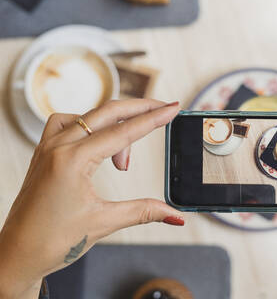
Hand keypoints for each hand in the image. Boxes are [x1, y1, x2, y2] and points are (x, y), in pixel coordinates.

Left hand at [0, 99, 184, 298]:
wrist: (16, 255)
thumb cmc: (51, 240)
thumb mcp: (103, 223)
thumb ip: (144, 212)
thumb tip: (174, 214)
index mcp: (72, 160)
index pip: (124, 132)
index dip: (153, 119)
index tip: (173, 107)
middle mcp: (58, 147)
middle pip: (107, 113)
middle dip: (139, 109)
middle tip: (163, 108)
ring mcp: (48, 147)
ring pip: (88, 116)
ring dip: (113, 123)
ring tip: (125, 159)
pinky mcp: (44, 153)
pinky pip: (68, 124)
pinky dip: (90, 127)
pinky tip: (98, 144)